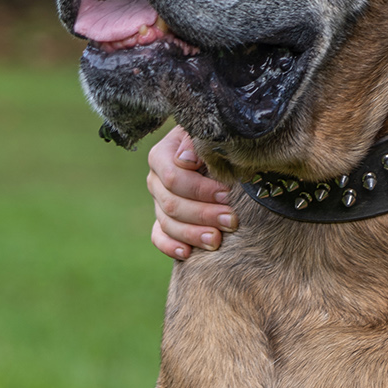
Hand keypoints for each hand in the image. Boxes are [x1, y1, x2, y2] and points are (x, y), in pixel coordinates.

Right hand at [147, 126, 235, 259]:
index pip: (174, 179)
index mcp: (162, 156)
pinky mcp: (164, 220)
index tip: (228, 195)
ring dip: (192, 234)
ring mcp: (158, 201)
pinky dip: (170, 246)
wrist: (220, 152)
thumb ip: (197, 142)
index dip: (201, 190)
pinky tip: (187, 253)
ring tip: (216, 241)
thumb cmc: (217, 140)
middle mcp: (156, 180)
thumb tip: (185, 161)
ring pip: (167, 223)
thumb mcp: (209, 134)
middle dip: (203, 214)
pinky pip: (159, 236)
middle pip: (172, 204)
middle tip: (231, 221)